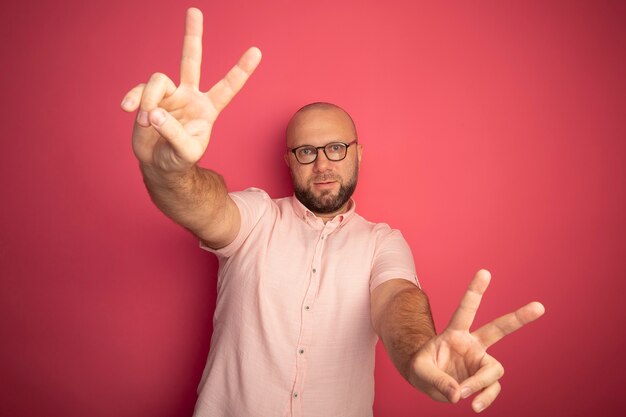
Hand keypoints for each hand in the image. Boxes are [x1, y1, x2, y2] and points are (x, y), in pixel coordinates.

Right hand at [120, 8, 261, 171]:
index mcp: (208, 108)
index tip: (256, 52)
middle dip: (192, 35)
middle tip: (194, 10)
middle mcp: (190, 96)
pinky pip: (139, 90)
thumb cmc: (180, 160)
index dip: (240, 70)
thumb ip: (174, 133)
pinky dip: (133, 99)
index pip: (227, 87)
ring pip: (158, 80)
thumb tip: (154, 111)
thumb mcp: (185, 152)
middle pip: (191, 60)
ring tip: (147, 121)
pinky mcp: (148, 98)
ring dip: (149, 100)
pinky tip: (128, 110)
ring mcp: (169, 95)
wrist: (160, 165)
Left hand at [409, 269, 544, 412]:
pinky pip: (491, 388)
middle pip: (498, 329)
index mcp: (455, 332)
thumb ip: (437, 380)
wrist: (427, 381)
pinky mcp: (483, 379)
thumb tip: (459, 394)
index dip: (475, 291)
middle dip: (519, 318)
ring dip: (480, 383)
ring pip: (494, 369)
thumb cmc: (422, 368)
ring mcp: (480, 361)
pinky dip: (484, 398)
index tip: (485, 271)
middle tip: (539, 306)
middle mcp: (472, 344)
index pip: (466, 309)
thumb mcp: (419, 370)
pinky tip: (474, 406)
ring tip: (464, 394)